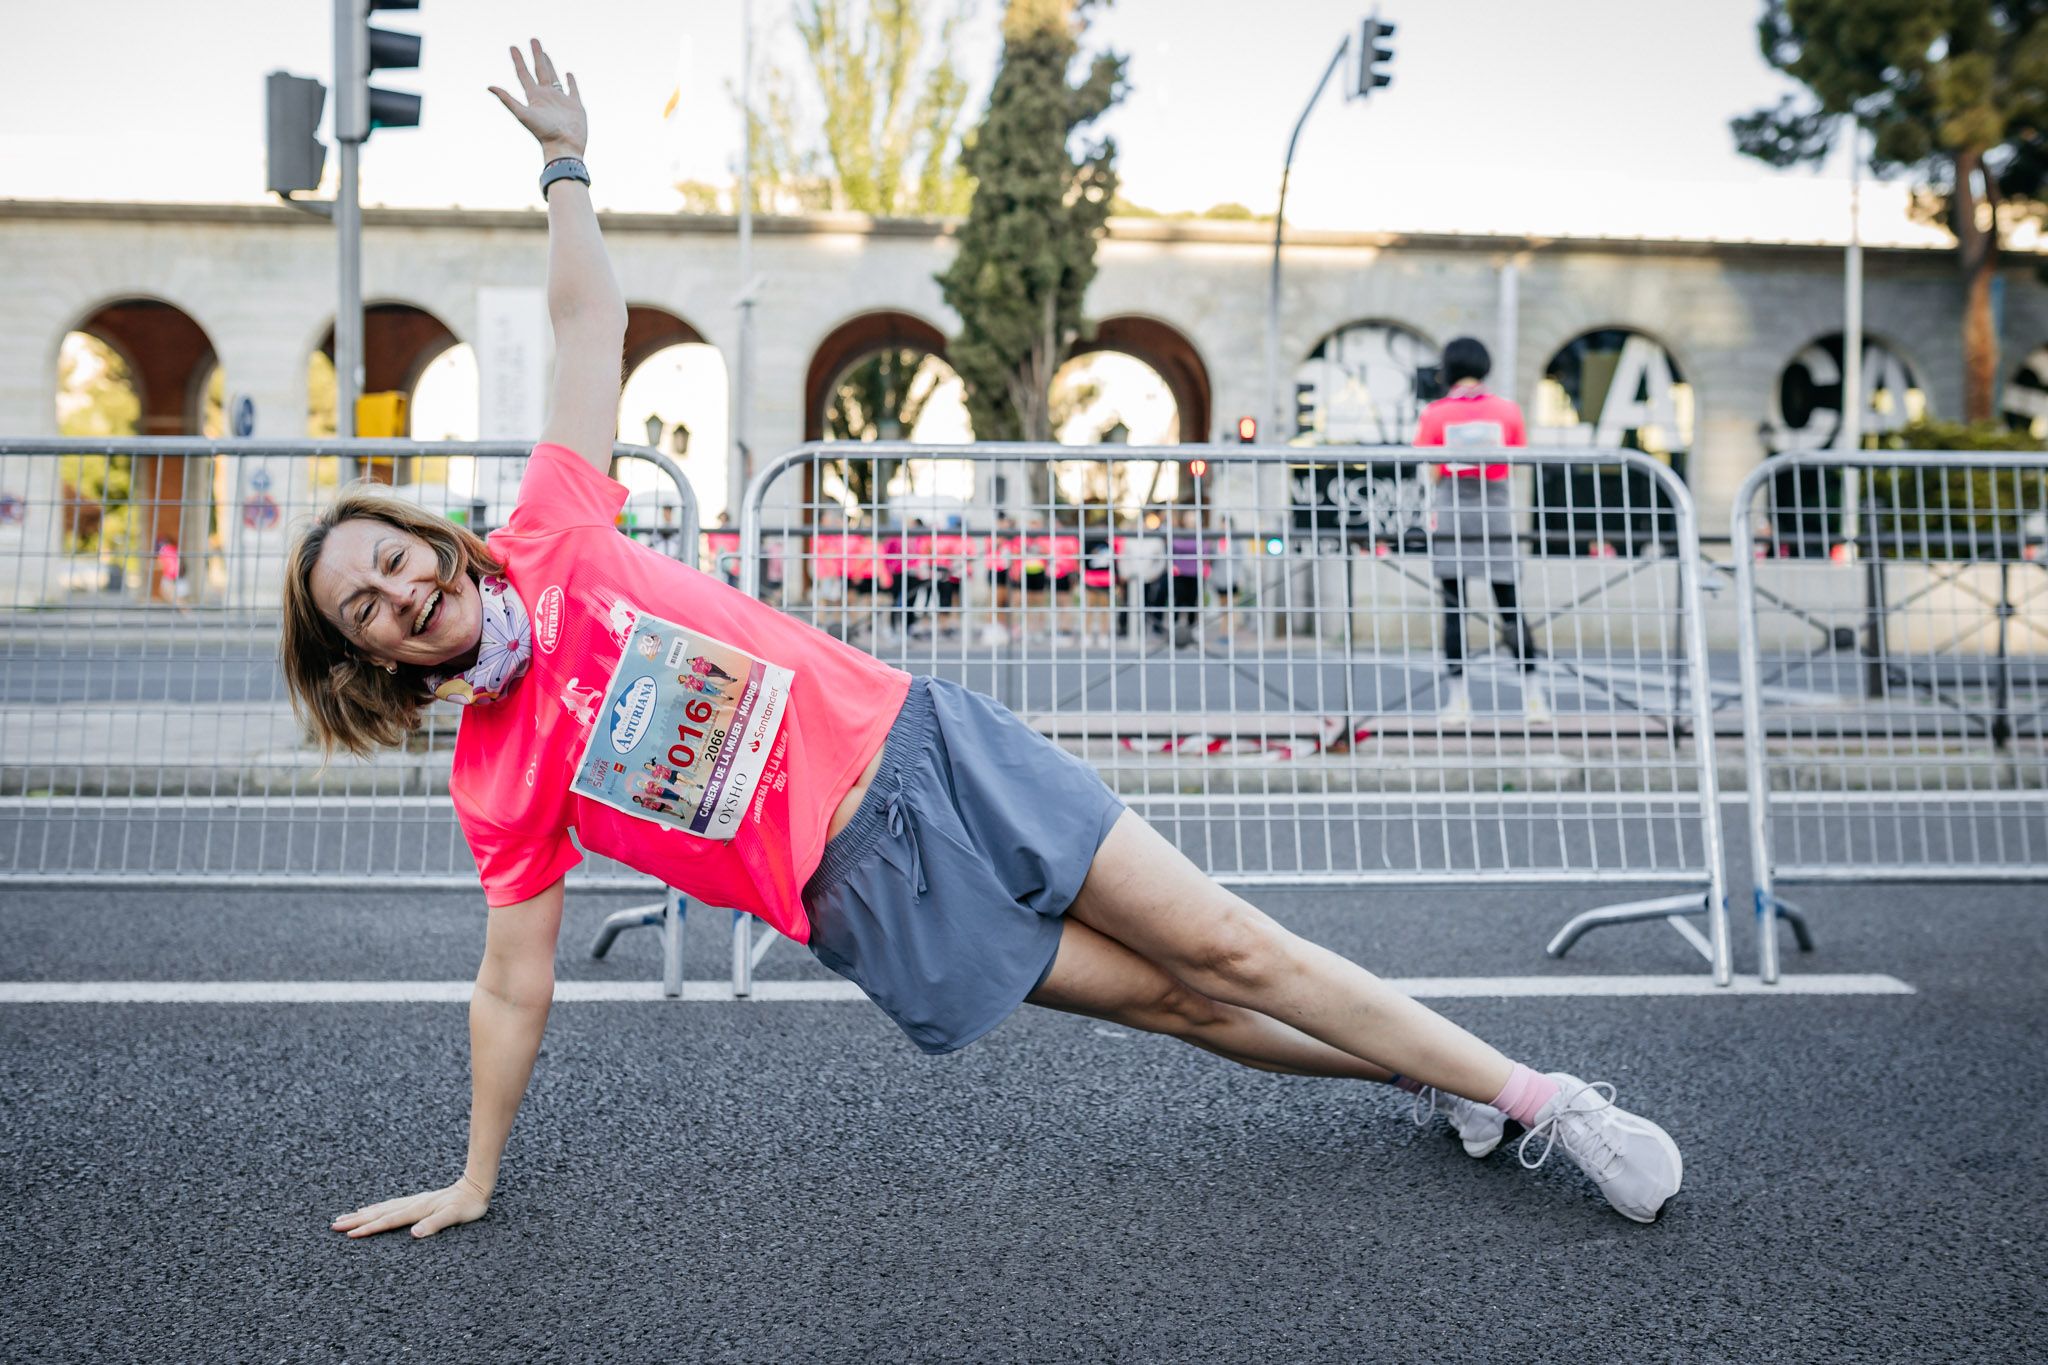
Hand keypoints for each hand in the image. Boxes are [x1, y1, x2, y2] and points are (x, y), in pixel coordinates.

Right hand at [330, 1176, 489, 1239]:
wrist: (477, 1186)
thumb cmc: (469, 1205)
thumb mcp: (456, 1216)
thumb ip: (436, 1224)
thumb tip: (415, 1233)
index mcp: (418, 1209)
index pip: (388, 1221)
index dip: (368, 1228)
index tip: (349, 1235)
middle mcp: (412, 1204)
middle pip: (379, 1212)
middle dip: (356, 1220)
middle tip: (334, 1225)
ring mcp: (414, 1201)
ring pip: (382, 1207)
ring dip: (363, 1213)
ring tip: (345, 1217)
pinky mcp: (418, 1201)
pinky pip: (391, 1205)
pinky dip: (376, 1208)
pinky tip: (371, 1209)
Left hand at [488, 38, 586, 160]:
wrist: (565, 146)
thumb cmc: (544, 133)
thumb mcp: (522, 114)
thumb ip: (507, 99)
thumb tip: (489, 86)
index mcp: (534, 96)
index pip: (523, 74)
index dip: (518, 60)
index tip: (512, 46)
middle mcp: (546, 96)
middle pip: (539, 70)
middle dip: (535, 55)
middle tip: (533, 40)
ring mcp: (560, 100)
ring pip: (554, 77)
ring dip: (550, 64)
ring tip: (545, 53)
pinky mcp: (575, 105)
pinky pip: (572, 89)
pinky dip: (570, 81)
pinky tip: (568, 73)